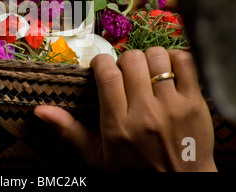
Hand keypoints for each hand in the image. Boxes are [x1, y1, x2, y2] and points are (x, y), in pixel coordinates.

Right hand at [34, 47, 216, 171]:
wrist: (181, 185)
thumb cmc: (135, 170)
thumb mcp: (97, 156)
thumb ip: (69, 130)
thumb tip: (39, 110)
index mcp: (118, 124)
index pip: (106, 73)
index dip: (102, 63)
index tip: (103, 69)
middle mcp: (145, 112)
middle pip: (131, 59)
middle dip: (125, 61)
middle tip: (126, 75)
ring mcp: (173, 106)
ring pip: (157, 56)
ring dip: (149, 59)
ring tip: (147, 73)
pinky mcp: (196, 102)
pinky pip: (186, 61)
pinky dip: (176, 59)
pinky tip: (169, 71)